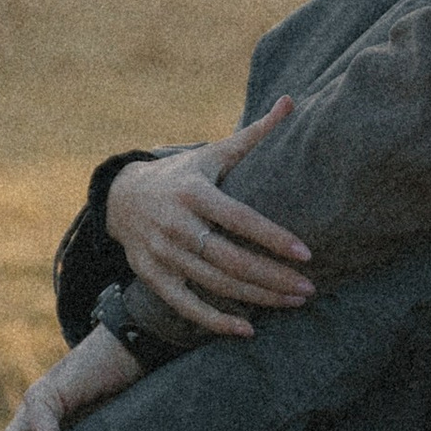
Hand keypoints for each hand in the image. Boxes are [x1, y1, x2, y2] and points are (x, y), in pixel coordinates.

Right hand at [105, 101, 313, 334]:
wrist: (122, 197)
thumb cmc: (184, 174)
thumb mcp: (213, 153)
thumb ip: (254, 135)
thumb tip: (292, 100)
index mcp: (194, 193)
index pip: (239, 218)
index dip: (272, 237)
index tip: (306, 254)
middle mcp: (175, 224)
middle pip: (230, 259)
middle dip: (272, 277)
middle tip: (309, 289)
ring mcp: (162, 253)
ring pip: (214, 284)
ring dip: (257, 298)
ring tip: (294, 303)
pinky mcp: (153, 277)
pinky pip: (187, 306)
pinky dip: (216, 321)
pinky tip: (248, 330)